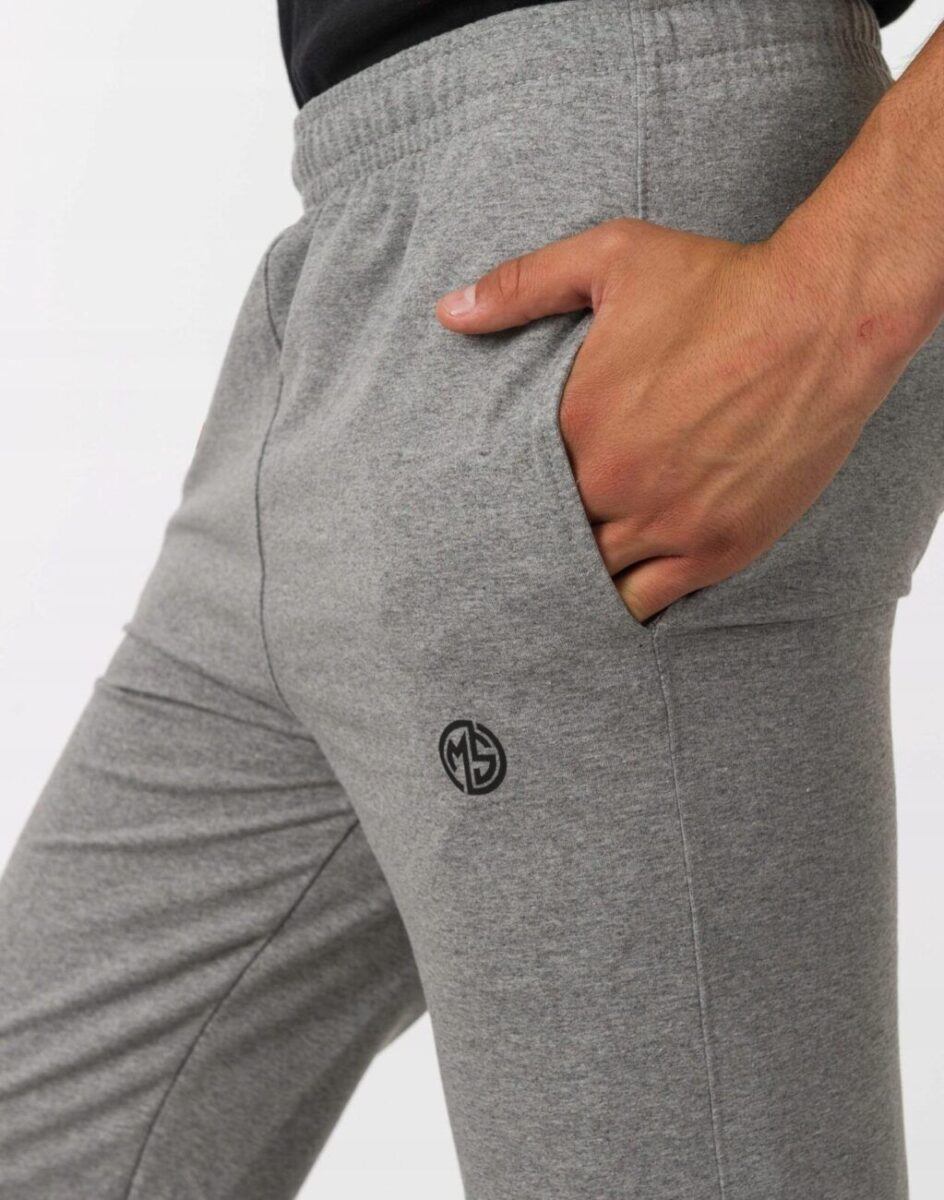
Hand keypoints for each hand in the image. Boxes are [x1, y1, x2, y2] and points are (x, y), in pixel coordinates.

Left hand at [436, 217, 911, 621]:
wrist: (823, 318)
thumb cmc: (720, 282)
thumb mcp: (611, 259)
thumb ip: (523, 286)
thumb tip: (449, 312)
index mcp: (577, 425)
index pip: (515, 486)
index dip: (511, 496)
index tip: (507, 498)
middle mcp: (614, 484)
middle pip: (552, 538)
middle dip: (542, 539)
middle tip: (527, 546)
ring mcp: (667, 523)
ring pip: (596, 578)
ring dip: (582, 572)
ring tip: (571, 569)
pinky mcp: (718, 547)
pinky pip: (651, 601)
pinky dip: (629, 601)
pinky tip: (617, 592)